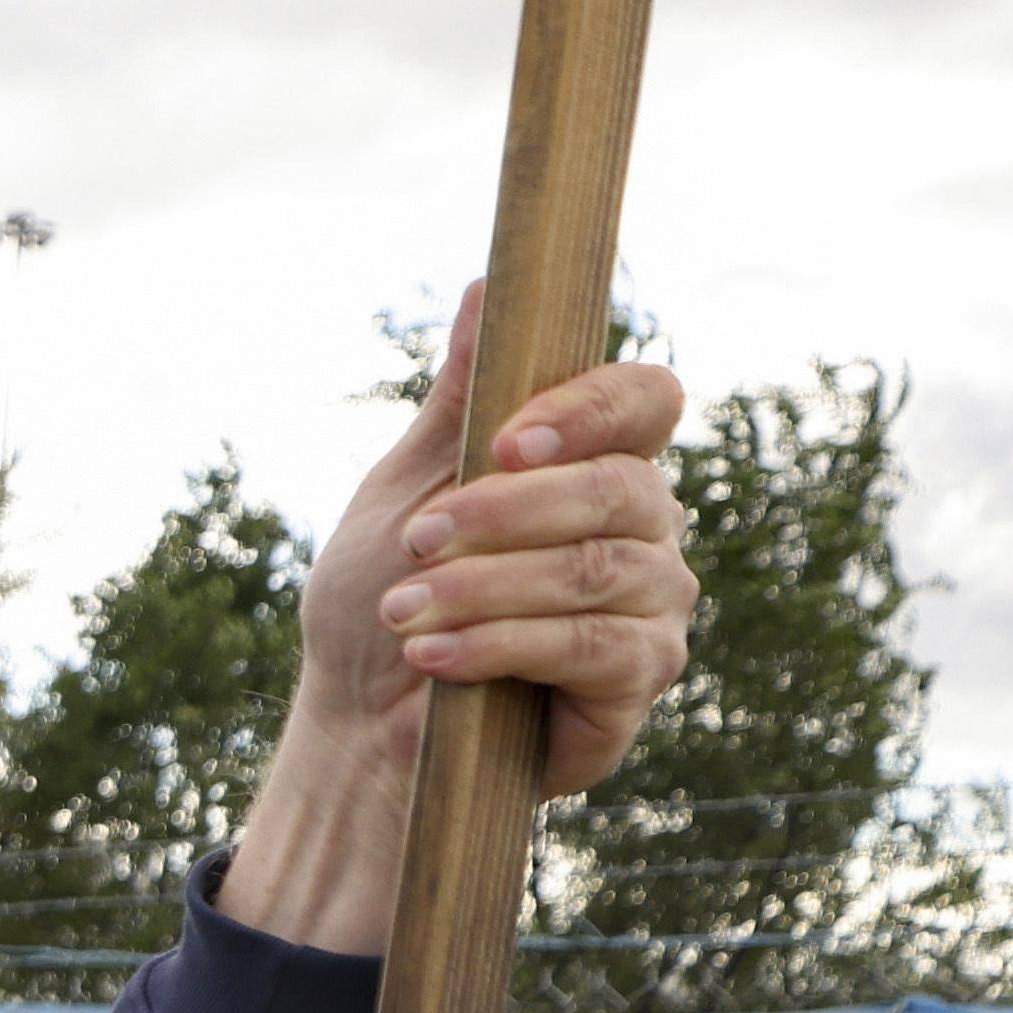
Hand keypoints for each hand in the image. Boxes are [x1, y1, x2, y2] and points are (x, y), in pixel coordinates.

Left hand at [214, 321, 695, 952]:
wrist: (359, 726)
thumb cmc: (383, 599)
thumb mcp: (408, 489)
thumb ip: (460, 400)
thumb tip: (486, 285)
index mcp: (597, 464)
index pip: (647, 401)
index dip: (592, 408)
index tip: (506, 439)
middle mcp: (645, 530)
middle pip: (621, 489)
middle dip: (505, 513)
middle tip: (413, 542)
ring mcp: (653, 607)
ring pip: (598, 571)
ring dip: (485, 587)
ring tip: (404, 611)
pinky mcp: (637, 684)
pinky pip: (591, 647)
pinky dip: (499, 645)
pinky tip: (431, 659)